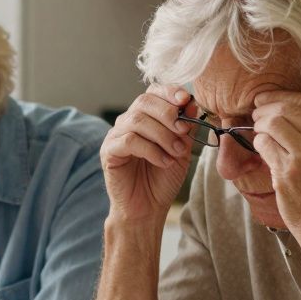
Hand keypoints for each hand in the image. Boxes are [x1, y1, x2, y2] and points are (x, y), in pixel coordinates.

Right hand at [100, 84, 196, 221]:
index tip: (185, 100)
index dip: (169, 91)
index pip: (154, 92)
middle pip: (144, 101)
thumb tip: (191, 102)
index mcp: (146, 117)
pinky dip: (151, 150)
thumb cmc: (163, 179)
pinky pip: (129, 141)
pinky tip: (163, 161)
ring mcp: (116, 135)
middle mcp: (128, 122)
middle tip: (183, 132)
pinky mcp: (109, 152)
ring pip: (137, 120)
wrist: (148, 208)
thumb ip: (186, 126)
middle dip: (168, 114)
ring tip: (177, 152)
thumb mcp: (182, 149)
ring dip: (162, 135)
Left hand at [250, 90, 300, 240]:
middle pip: (288, 109)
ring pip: (273, 123)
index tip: (266, 98)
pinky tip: (263, 149)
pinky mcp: (289, 173)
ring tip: (258, 132)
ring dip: (260, 125)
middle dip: (266, 109)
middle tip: (257, 115)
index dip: (282, 96)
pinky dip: (258, 143)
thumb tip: (284, 104)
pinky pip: (264, 144)